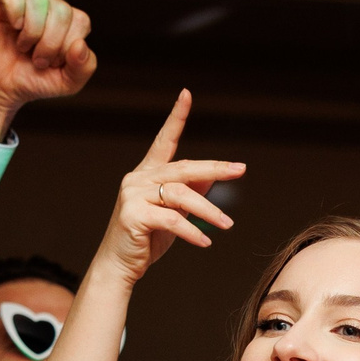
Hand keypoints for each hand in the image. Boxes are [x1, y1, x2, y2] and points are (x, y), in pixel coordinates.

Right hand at [0, 0, 97, 121]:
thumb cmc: (32, 81)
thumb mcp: (66, 83)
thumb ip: (84, 67)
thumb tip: (81, 44)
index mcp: (67, 21)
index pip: (80, 21)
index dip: (67, 46)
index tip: (52, 63)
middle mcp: (47, 5)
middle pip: (61, 10)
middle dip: (50, 43)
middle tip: (37, 60)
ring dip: (32, 30)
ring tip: (23, 47)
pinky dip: (13, 6)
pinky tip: (13, 25)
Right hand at [94, 91, 242, 285]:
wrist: (119, 266)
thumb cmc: (146, 240)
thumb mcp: (174, 214)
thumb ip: (190, 194)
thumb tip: (214, 176)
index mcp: (147, 174)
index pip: (163, 141)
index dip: (176, 118)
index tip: (186, 94)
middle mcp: (138, 178)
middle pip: (183, 169)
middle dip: (214, 169)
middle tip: (239, 170)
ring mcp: (132, 195)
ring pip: (180, 195)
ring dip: (208, 210)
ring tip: (226, 224)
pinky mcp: (132, 214)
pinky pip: (171, 219)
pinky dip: (191, 231)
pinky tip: (204, 241)